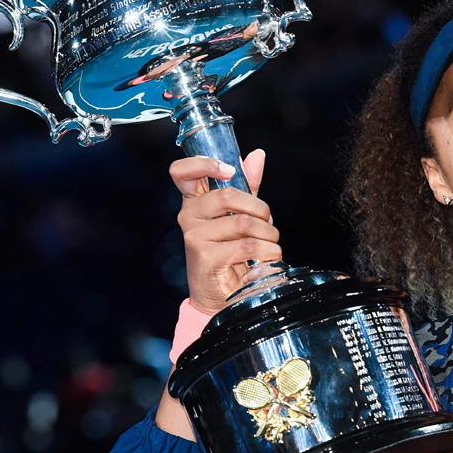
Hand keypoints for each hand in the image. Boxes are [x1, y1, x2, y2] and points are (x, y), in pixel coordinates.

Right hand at [171, 149, 280, 313]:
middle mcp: (189, 217)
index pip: (181, 172)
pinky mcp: (205, 257)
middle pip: (227, 194)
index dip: (203, 163)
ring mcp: (194, 237)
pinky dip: (268, 252)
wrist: (223, 297)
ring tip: (270, 244)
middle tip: (267, 222)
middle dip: (259, 208)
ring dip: (269, 234)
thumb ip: (247, 185)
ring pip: (243, 222)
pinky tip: (268, 258)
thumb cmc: (232, 253)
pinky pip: (247, 245)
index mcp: (194, 202)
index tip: (229, 171)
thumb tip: (256, 155)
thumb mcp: (241, 214)